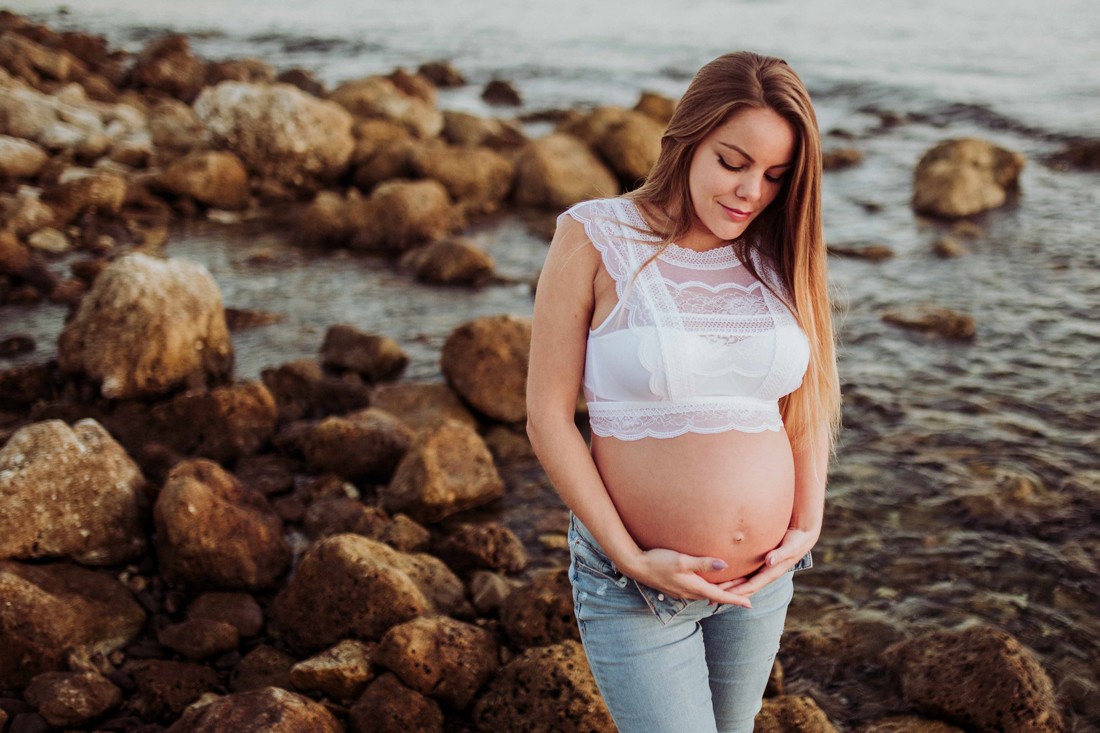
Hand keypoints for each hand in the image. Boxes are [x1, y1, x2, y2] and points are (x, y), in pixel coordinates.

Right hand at [622, 547, 753, 607]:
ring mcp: (682, 592)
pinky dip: (709, 589)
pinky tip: (709, 584)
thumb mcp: (682, 560)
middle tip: (748, 594)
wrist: (637, 566)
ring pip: (707, 594)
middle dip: (732, 595)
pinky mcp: (676, 588)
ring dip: (721, 592)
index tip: (750, 604)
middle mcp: (690, 592)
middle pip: (716, 596)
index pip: (720, 595)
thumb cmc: (658, 561)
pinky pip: (698, 591)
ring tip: (733, 588)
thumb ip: (703, 563)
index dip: (736, 600)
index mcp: (694, 586)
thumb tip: (725, 565)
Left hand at [718, 528, 816, 597]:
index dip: (736, 592)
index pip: (750, 586)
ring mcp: (761, 570)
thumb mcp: (790, 547)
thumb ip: (780, 554)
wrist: (802, 537)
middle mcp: (764, 574)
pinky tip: (721, 575)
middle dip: (727, 594)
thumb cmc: (796, 541)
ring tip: (710, 591)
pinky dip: (732, 577)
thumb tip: (769, 561)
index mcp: (771, 573)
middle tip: (708, 598)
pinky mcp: (759, 564)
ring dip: (727, 587)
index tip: (722, 595)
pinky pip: (743, 573)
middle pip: (743, 587)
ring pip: (741, 582)